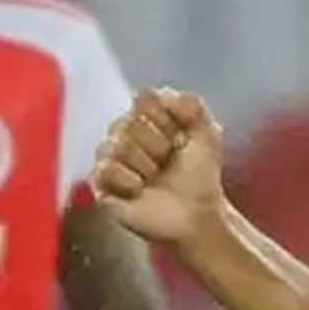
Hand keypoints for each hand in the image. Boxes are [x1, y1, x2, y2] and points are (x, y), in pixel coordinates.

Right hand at [90, 88, 226, 247]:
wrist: (197, 214)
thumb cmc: (200, 176)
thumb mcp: (207, 133)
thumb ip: (191, 105)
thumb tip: (163, 94)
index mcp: (147, 118)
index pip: (143, 99)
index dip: (164, 119)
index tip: (181, 137)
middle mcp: (125, 134)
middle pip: (128, 123)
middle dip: (156, 146)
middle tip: (167, 162)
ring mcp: (112, 160)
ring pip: (114, 145)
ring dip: (143, 165)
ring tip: (153, 178)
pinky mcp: (101, 185)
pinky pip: (103, 169)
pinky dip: (126, 180)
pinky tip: (139, 190)